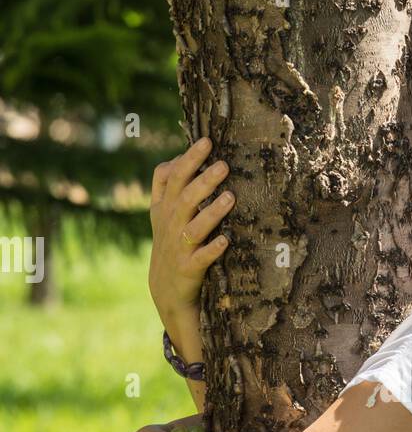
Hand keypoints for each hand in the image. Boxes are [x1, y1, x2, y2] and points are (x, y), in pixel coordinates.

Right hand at [148, 136, 234, 316]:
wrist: (165, 290)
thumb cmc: (170, 243)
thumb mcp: (161, 214)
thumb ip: (165, 186)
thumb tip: (177, 157)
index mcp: (164, 208)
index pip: (173, 177)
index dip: (187, 159)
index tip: (207, 141)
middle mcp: (170, 225)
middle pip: (185, 197)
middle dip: (204, 180)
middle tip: (224, 165)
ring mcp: (179, 248)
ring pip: (194, 227)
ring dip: (212, 213)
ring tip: (230, 197)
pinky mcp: (189, 270)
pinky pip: (201, 259)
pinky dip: (212, 249)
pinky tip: (225, 241)